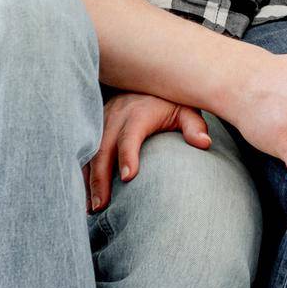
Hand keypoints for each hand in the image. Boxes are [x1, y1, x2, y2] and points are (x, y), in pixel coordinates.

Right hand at [86, 90, 209, 213]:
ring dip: (88, 180)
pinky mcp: (94, 127)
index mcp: (139, 113)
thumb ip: (194, 126)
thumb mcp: (186, 109)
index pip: (130, 135)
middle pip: (103, 148)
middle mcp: (116, 116)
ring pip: (89, 152)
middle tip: (101, 206)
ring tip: (90, 208)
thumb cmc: (170, 101)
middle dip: (100, 178)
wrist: (146, 79)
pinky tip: (83, 195)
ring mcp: (102, 121)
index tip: (128, 177)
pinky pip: (84, 151)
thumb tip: (204, 143)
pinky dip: (82, 173)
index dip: (128, 155)